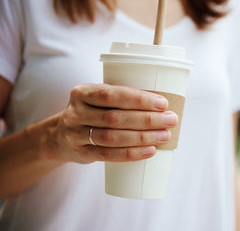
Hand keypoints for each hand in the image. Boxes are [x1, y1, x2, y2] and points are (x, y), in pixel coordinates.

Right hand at [50, 83, 176, 163]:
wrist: (61, 136)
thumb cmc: (94, 112)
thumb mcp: (98, 98)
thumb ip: (123, 97)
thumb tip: (164, 103)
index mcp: (83, 92)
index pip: (112, 94)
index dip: (138, 99)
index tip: (163, 103)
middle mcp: (76, 112)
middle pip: (115, 117)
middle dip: (147, 119)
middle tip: (171, 120)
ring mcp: (76, 135)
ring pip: (113, 137)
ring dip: (143, 137)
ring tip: (165, 136)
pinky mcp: (82, 154)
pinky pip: (108, 155)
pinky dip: (131, 154)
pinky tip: (150, 151)